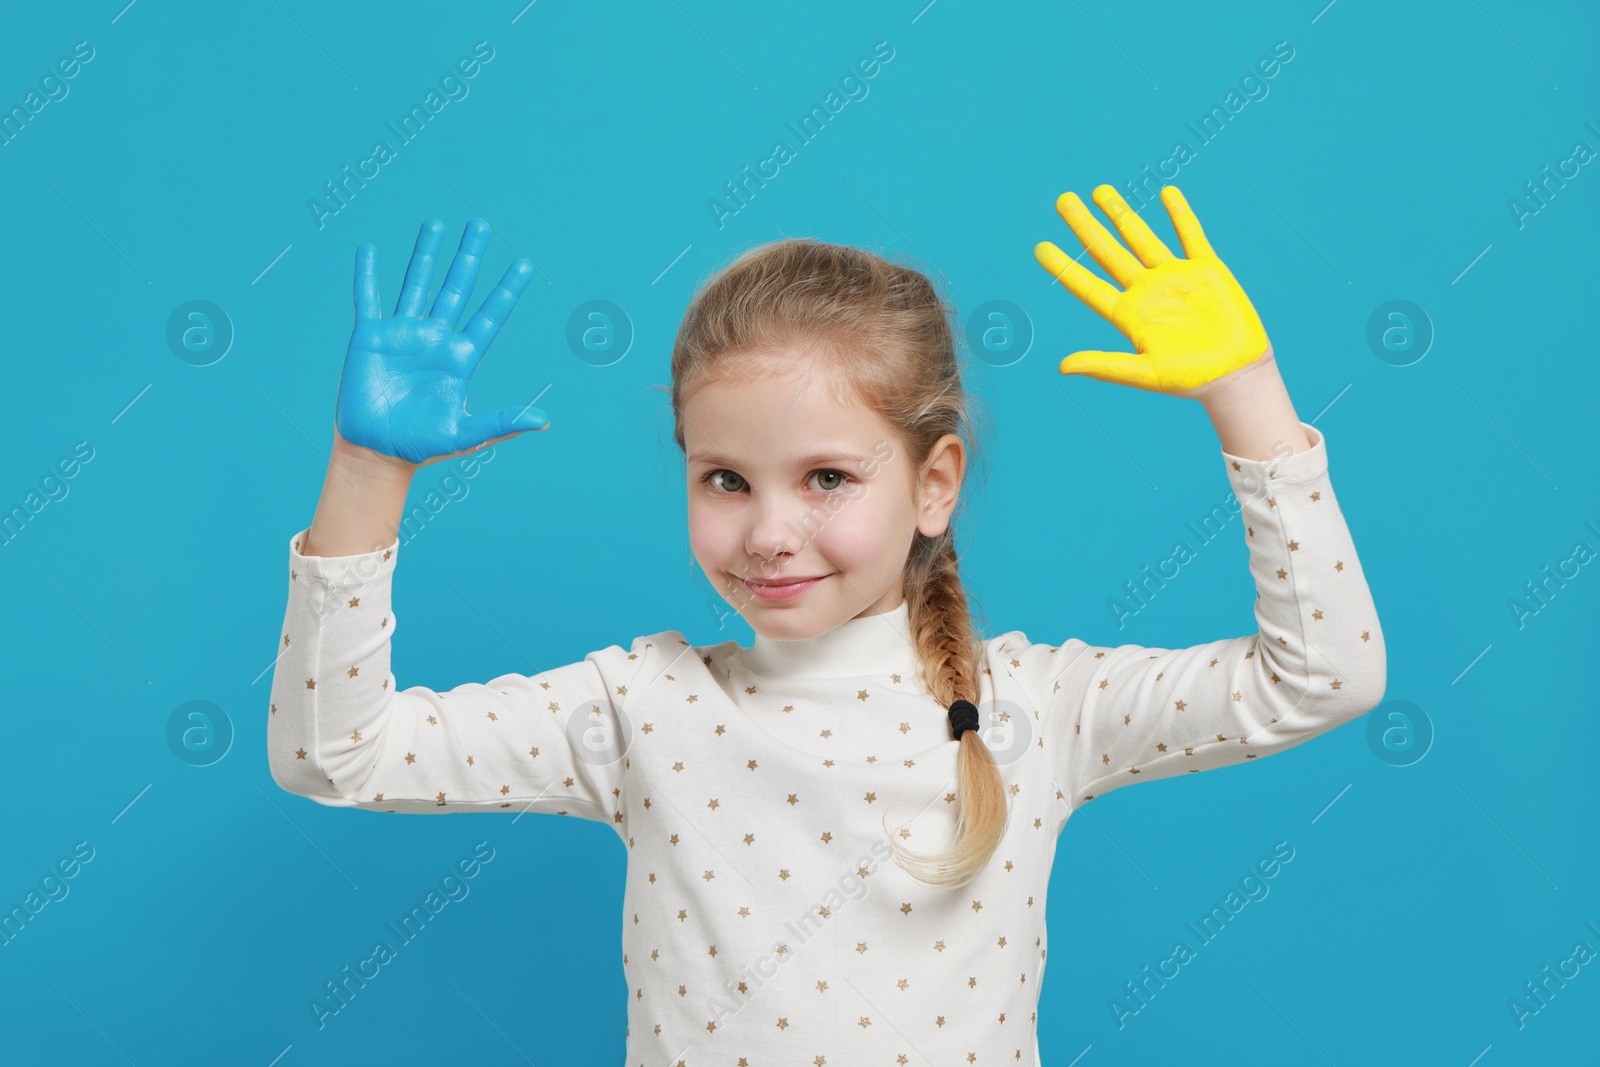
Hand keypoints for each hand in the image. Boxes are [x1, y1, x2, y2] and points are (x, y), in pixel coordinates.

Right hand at [336, 217, 546, 467]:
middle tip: (481, 225)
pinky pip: (369, 299)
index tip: (523, 265)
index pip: (489, 315)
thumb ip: (502, 422)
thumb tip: (544, 421)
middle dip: (469, 256)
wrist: (376, 453)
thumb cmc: (423, 446)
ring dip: (426, 254)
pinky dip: (368, 275)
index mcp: (461, 357)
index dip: (506, 290)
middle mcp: (435, 339)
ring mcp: (403, 334)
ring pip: (417, 284)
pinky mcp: (370, 337)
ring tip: (436, 224)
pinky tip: (370, 250)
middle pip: (456, 287)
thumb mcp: (466, 435)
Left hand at [1033, 185, 1270, 396]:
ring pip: (1142, 237)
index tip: (1040, 248)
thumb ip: (1104, 365)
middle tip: (1063, 200)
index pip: (1088, 286)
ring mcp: (1175, 277)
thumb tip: (1062, 366)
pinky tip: (1166, 192)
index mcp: (1129, 315)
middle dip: (1086, 226)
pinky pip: (1190, 235)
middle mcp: (1147, 291)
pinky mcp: (1206, 270)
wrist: (1237, 375)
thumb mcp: (1143, 374)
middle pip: (1108, 252)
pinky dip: (1179, 214)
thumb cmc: (1190, 380)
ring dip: (1122, 214)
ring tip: (1099, 190)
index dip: (1065, 267)